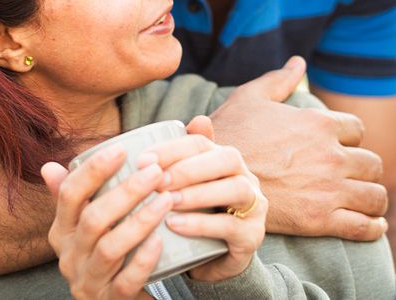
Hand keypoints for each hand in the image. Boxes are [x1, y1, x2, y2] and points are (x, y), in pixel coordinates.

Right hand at [42, 146, 171, 298]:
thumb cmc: (106, 255)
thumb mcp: (86, 227)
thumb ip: (76, 197)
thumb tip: (48, 165)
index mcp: (61, 231)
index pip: (69, 195)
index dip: (93, 170)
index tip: (122, 149)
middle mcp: (69, 256)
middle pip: (94, 219)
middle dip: (126, 192)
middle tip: (156, 172)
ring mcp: (88, 281)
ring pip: (110, 248)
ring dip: (140, 220)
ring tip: (166, 199)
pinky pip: (126, 281)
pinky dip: (143, 260)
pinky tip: (160, 241)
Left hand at [140, 116, 266, 282]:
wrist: (214, 262)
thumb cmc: (195, 217)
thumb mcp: (181, 191)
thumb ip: (172, 163)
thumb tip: (165, 134)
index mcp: (224, 160)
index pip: (201, 143)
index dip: (171, 149)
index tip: (142, 161)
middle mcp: (245, 177)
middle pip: (226, 159)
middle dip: (189, 168)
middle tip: (157, 181)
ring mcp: (254, 206)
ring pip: (235, 189)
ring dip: (198, 193)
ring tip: (168, 202)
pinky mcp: (252, 235)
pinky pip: (231, 226)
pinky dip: (201, 224)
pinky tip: (176, 225)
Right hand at [209, 56, 387, 240]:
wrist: (210, 180)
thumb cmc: (229, 136)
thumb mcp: (250, 98)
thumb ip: (279, 80)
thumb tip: (298, 62)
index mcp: (319, 123)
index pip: (357, 130)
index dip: (350, 139)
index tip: (341, 148)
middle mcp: (331, 155)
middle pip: (373, 163)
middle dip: (366, 169)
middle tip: (356, 176)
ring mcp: (329, 188)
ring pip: (375, 195)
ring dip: (373, 198)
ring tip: (368, 202)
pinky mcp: (321, 220)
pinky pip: (363, 226)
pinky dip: (373, 227)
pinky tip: (373, 225)